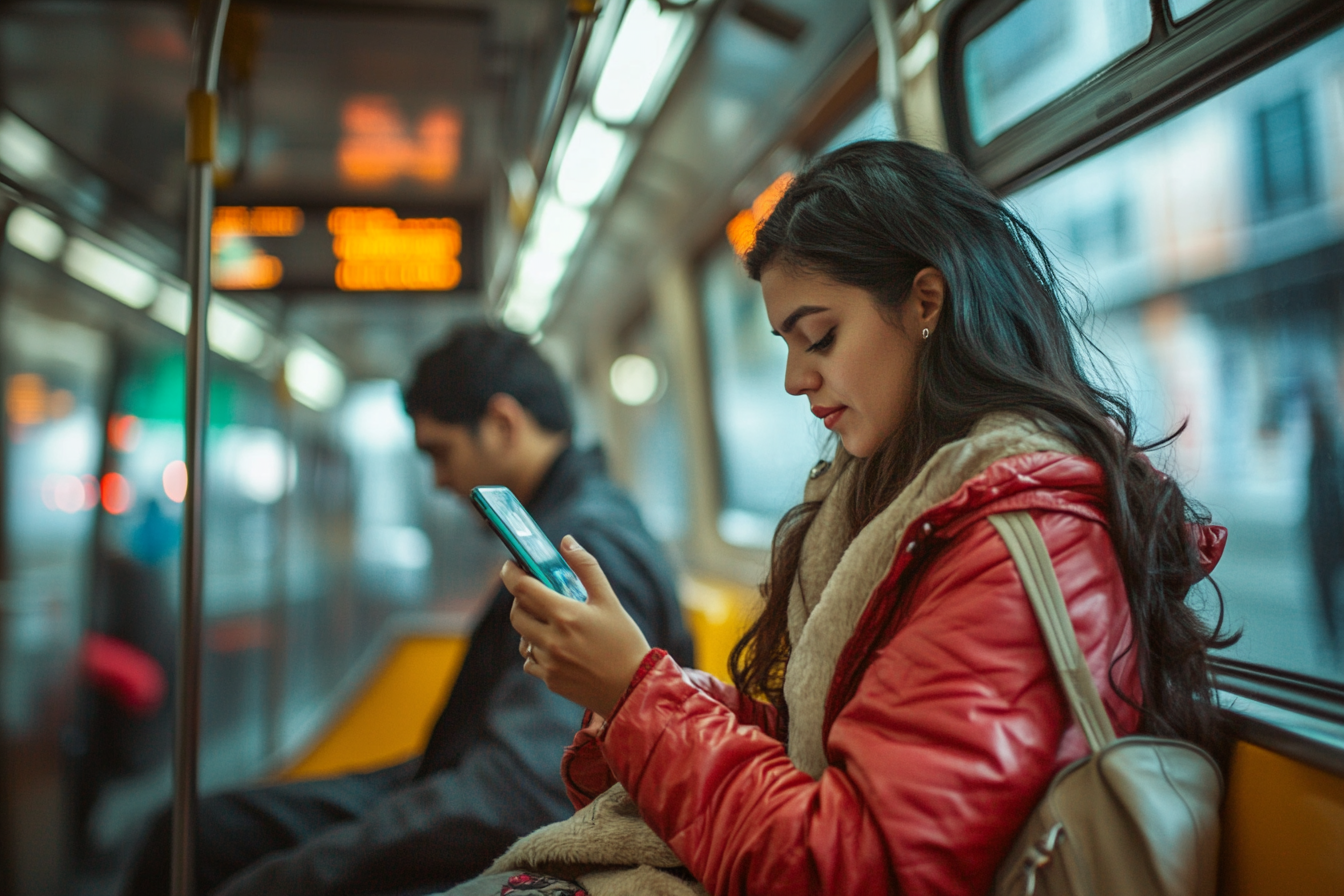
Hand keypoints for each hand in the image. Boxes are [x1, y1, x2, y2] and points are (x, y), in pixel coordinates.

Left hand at [505, 535, 650, 715]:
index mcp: (565, 615)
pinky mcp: (550, 680)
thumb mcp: (609, 600)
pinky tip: (558, 648)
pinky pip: (530, 660)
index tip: (510, 565)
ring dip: (531, 627)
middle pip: (516, 613)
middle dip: (521, 601)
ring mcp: (548, 662)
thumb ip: (586, 567)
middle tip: (535, 595)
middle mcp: (552, 640)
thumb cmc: (624, 642)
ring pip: (523, 638)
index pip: (523, 588)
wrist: (633, 688)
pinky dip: (537, 650)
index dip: (511, 573)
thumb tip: (566, 541)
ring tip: (552, 624)